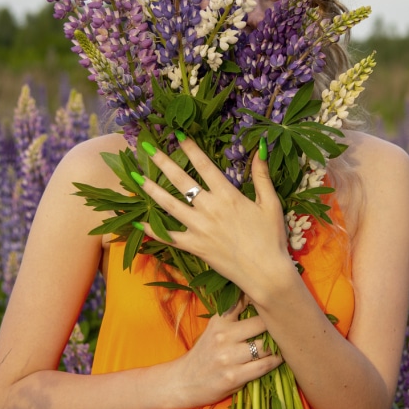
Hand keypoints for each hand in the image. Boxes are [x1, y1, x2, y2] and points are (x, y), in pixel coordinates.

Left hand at [133, 134, 297, 302]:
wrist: (265, 273)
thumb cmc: (271, 238)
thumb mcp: (271, 203)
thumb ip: (262, 175)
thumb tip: (260, 148)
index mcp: (227, 195)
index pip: (204, 165)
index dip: (189, 148)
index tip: (177, 134)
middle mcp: (209, 208)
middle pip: (181, 180)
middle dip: (162, 162)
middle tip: (146, 147)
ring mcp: (198, 228)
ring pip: (169, 204)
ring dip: (151, 189)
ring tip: (136, 177)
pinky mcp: (194, 246)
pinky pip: (168, 236)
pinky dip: (152, 230)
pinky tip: (138, 222)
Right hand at [165, 298, 282, 407]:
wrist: (183, 382)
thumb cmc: (204, 353)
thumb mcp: (214, 328)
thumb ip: (234, 314)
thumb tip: (259, 296)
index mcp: (219, 321)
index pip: (246, 301)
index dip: (266, 299)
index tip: (280, 298)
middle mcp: (223, 336)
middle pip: (262, 322)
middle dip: (278, 323)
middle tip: (291, 323)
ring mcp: (228, 357)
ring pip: (266, 345)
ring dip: (279, 345)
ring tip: (288, 342)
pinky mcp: (234, 377)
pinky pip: (264, 366)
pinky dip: (276, 361)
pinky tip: (280, 358)